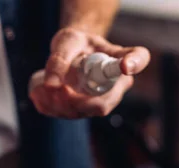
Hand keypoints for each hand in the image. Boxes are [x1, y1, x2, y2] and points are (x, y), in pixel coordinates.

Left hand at [29, 28, 149, 117]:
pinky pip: (68, 115)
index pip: (139, 59)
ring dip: (57, 105)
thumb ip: (59, 58)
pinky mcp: (84, 110)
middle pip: (103, 103)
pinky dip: (49, 107)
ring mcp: (101, 100)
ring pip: (82, 112)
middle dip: (75, 102)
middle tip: (55, 89)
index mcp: (121, 58)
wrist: (71, 53)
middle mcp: (116, 84)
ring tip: (41, 87)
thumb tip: (51, 84)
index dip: (135, 63)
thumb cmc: (76, 42)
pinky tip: (38, 94)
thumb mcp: (67, 41)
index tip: (124, 65)